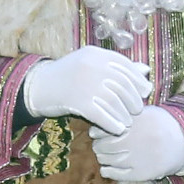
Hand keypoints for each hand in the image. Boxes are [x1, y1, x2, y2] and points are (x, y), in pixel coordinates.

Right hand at [21, 45, 152, 133]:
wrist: (37, 87)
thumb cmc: (67, 77)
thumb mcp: (90, 65)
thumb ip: (117, 67)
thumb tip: (146, 70)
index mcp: (95, 54)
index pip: (125, 66)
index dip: (138, 80)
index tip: (144, 91)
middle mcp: (91, 66)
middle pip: (122, 84)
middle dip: (133, 99)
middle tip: (137, 110)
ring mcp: (83, 83)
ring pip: (114, 101)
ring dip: (125, 114)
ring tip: (128, 122)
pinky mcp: (77, 101)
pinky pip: (102, 114)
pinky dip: (113, 123)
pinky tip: (118, 129)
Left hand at [90, 109, 183, 181]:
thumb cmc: (163, 125)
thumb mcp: (147, 112)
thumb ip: (126, 112)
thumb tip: (101, 115)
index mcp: (136, 122)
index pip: (105, 128)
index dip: (98, 131)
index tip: (98, 132)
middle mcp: (136, 140)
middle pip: (103, 145)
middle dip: (98, 145)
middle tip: (100, 145)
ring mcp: (138, 158)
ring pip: (107, 159)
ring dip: (102, 157)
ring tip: (105, 155)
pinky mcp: (142, 173)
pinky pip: (115, 174)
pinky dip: (107, 171)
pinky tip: (106, 168)